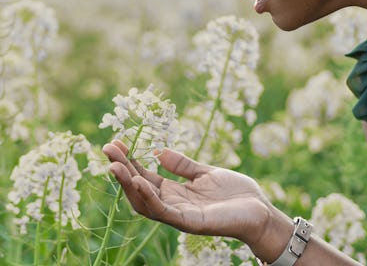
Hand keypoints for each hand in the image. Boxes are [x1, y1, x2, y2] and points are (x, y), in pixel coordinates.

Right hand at [103, 140, 273, 246]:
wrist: (260, 210)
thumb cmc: (236, 194)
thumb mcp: (206, 173)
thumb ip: (183, 165)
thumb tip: (159, 152)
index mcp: (175, 192)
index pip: (144, 176)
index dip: (129, 160)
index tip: (115, 143)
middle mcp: (173, 205)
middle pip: (138, 189)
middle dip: (121, 170)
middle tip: (107, 149)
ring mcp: (180, 215)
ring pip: (145, 203)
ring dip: (128, 184)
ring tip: (115, 165)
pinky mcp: (191, 223)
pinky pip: (165, 212)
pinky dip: (150, 198)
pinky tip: (140, 182)